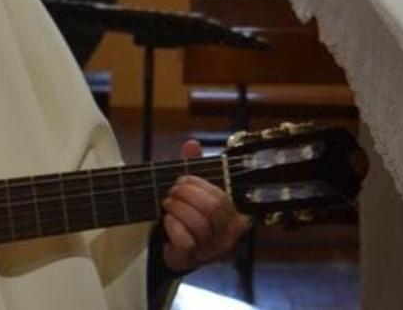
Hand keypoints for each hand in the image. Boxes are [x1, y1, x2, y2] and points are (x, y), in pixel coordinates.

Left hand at [160, 140, 250, 271]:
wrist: (177, 249)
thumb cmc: (190, 216)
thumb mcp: (194, 191)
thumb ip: (194, 167)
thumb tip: (192, 143)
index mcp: (235, 215)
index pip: (222, 196)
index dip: (198, 184)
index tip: (182, 179)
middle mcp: (230, 234)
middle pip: (211, 207)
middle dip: (185, 194)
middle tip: (171, 192)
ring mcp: (213, 248)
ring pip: (198, 223)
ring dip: (176, 208)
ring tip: (167, 205)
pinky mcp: (195, 258)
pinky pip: (185, 240)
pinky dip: (172, 226)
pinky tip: (167, 221)